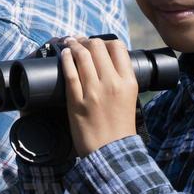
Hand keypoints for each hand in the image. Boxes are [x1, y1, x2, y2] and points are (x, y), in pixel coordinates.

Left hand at [61, 37, 139, 157]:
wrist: (111, 152)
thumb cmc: (120, 128)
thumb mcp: (129, 99)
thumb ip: (121, 81)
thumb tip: (108, 65)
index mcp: (128, 82)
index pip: (118, 48)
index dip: (106, 42)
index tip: (98, 44)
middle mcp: (112, 83)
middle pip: (97, 47)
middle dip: (87, 41)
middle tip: (80, 42)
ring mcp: (94, 91)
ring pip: (82, 55)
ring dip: (74, 45)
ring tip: (69, 43)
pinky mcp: (77, 100)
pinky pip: (70, 72)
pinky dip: (66, 59)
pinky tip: (64, 54)